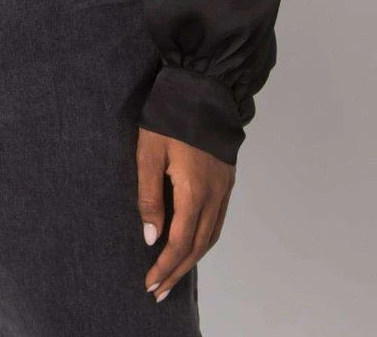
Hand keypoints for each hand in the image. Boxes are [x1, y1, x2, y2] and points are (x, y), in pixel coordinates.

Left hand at [136, 128, 234, 301]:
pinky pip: (219, 219)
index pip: (180, 242)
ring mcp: (224, 186)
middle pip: (198, 246)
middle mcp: (214, 194)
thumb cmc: (170, 114)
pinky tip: (194, 242)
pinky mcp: (227, 177)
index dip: (165, 266)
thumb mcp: (149, 152)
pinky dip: (205, 238)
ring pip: (211, 235)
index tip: (150, 283)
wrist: (204, 84)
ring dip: (193, 258)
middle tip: (159, 291)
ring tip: (174, 274)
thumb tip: (152, 236)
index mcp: (194, 190)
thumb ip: (149, 196)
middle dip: (178, 271)